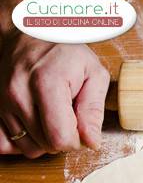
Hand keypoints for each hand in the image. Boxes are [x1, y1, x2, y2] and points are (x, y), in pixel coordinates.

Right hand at [0, 32, 109, 157]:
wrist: (28, 34)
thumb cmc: (65, 52)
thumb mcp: (93, 73)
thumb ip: (94, 109)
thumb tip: (91, 142)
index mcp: (46, 83)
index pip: (61, 137)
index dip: (77, 140)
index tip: (81, 126)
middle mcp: (18, 94)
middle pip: (46, 145)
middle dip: (64, 138)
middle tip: (68, 116)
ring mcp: (1, 102)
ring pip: (28, 149)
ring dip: (45, 141)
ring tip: (52, 117)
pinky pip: (5, 145)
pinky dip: (22, 142)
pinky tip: (35, 125)